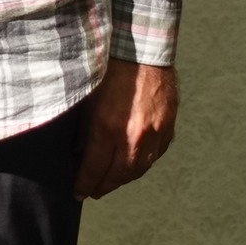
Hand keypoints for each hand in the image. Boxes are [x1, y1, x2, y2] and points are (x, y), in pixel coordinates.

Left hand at [75, 59, 177, 199]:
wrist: (142, 51)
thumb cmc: (107, 69)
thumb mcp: (86, 98)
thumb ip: (83, 129)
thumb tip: (78, 151)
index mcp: (108, 129)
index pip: (95, 169)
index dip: (85, 183)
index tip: (78, 192)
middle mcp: (134, 137)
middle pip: (118, 175)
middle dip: (103, 186)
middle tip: (92, 192)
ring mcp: (154, 135)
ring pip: (138, 170)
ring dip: (122, 180)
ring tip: (109, 183)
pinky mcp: (167, 129)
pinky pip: (154, 157)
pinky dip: (140, 166)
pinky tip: (131, 167)